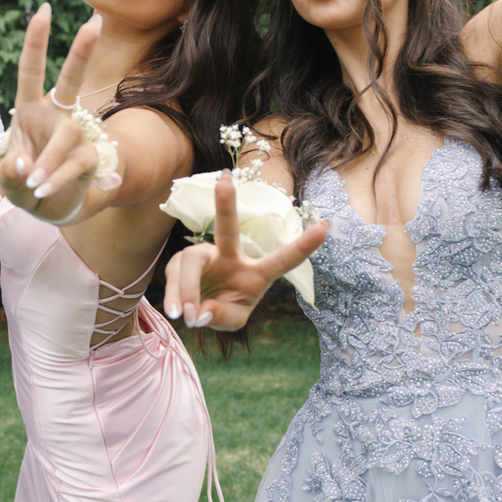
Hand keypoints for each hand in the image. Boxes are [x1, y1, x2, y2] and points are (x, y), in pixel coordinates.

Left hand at [0, 3, 111, 223]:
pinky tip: (42, 191)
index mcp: (29, 109)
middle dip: (81, 53)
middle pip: (70, 81)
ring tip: (33, 184)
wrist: (48, 207)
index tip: (43, 11)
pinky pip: (75, 162)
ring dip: (47, 161)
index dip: (36, 42)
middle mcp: (54, 116)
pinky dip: (56, 179)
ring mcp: (74, 135)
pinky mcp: (88, 156)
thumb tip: (25, 166)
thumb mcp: (6, 178)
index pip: (32, 71)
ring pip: (67, 135)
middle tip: (95, 21)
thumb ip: (9, 171)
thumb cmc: (23, 183)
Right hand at [163, 173, 328, 329]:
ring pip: (191, 264)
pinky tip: (175, 312)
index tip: (327, 225)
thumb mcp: (231, 321)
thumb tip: (198, 312)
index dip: (304, 246)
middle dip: (226, 204)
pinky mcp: (179, 261)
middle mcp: (230, 257)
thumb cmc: (222, 309)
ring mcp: (203, 256)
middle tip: (224, 180)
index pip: (282, 260)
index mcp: (255, 273)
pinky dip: (174, 297)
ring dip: (188, 291)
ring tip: (185, 316)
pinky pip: (174, 276)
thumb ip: (221, 316)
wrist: (196, 311)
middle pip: (228, 229)